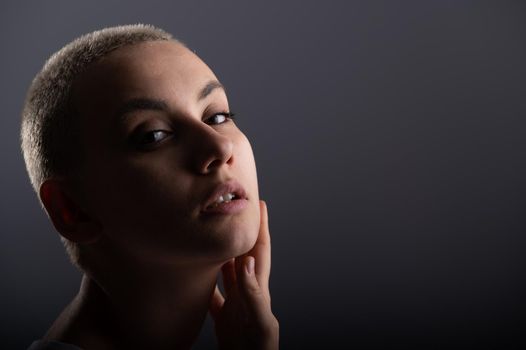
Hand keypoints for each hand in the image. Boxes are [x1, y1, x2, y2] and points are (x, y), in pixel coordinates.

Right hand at [209, 200, 278, 349]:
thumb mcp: (258, 323)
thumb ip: (253, 294)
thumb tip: (248, 261)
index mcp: (258, 291)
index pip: (261, 252)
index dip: (261, 228)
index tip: (261, 205)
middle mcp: (247, 293)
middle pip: (244, 255)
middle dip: (241, 233)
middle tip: (234, 212)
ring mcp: (236, 305)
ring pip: (228, 272)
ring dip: (222, 253)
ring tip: (213, 235)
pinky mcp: (224, 318)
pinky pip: (213, 295)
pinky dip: (205, 282)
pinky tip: (194, 275)